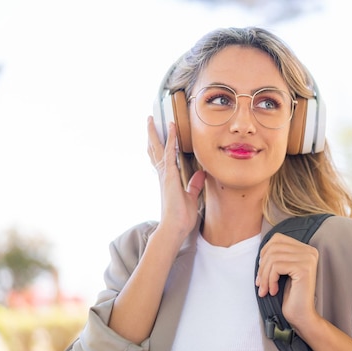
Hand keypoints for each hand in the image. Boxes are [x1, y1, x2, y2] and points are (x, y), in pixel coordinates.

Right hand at [147, 117, 204, 241]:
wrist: (174, 228)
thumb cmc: (181, 217)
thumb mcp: (192, 197)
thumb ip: (195, 185)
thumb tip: (201, 174)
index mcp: (168, 179)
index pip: (163, 157)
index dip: (161, 144)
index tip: (159, 133)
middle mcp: (163, 175)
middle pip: (155, 150)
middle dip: (152, 135)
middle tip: (150, 121)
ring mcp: (165, 175)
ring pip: (158, 149)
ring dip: (156, 133)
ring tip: (152, 120)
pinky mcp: (169, 176)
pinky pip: (170, 154)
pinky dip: (171, 140)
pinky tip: (172, 129)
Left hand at [255, 233, 320, 329]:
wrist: (302, 316)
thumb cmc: (291, 295)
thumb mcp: (283, 271)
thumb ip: (277, 256)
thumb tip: (261, 248)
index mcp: (306, 249)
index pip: (278, 239)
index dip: (265, 253)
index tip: (262, 271)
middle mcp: (310, 251)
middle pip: (274, 247)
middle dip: (262, 266)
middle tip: (260, 283)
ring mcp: (308, 259)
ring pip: (273, 257)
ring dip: (264, 275)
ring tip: (265, 289)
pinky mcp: (304, 268)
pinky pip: (276, 267)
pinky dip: (270, 280)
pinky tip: (273, 291)